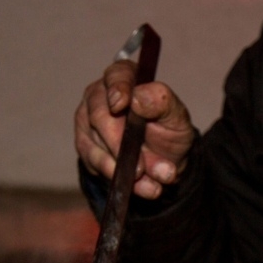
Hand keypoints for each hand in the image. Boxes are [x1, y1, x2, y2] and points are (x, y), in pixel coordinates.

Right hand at [74, 60, 194, 199]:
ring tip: (152, 183)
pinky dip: (120, 179)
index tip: (121, 105)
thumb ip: (162, 102)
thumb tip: (138, 98)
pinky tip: (143, 187)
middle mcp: (100, 97)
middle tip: (140, 167)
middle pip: (99, 116)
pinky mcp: (86, 148)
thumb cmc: (169, 130)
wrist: (165, 162)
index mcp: (125, 79)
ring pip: (95, 146)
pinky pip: (96, 166)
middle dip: (120, 145)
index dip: (116, 89)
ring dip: (124, 169)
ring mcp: (88, 122)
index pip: (115, 76)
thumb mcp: (177, 116)